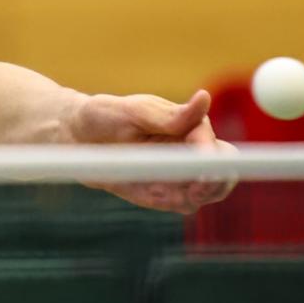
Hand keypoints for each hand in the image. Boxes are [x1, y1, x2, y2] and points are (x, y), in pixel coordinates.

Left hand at [64, 89, 236, 213]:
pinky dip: (177, 203)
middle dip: (219, 180)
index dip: (211, 156)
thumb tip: (204, 98)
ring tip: (181, 192)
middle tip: (198, 185)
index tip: (201, 164)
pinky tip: (157, 195)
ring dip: (201, 195)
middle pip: (225, 170)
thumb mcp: (133, 111)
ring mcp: (180, 175)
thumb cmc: (104, 116)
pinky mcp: (166, 194)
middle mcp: (191, 150)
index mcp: (189, 125)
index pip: (214, 145)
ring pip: (209, 193)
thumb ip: (170, 115)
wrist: (78, 139)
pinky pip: (183, 205)